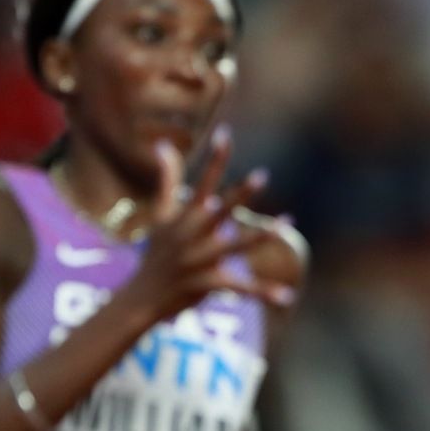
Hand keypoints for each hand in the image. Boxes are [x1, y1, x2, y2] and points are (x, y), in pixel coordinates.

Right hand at [126, 127, 296, 322]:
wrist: (142, 296)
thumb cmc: (157, 252)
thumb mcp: (161, 214)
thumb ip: (168, 180)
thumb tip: (163, 144)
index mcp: (186, 217)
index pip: (203, 183)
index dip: (214, 160)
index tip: (225, 134)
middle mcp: (193, 235)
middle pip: (220, 211)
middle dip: (240, 194)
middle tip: (262, 175)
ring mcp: (200, 261)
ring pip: (235, 246)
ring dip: (260, 236)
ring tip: (286, 224)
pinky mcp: (206, 285)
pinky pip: (240, 288)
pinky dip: (263, 292)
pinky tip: (287, 296)